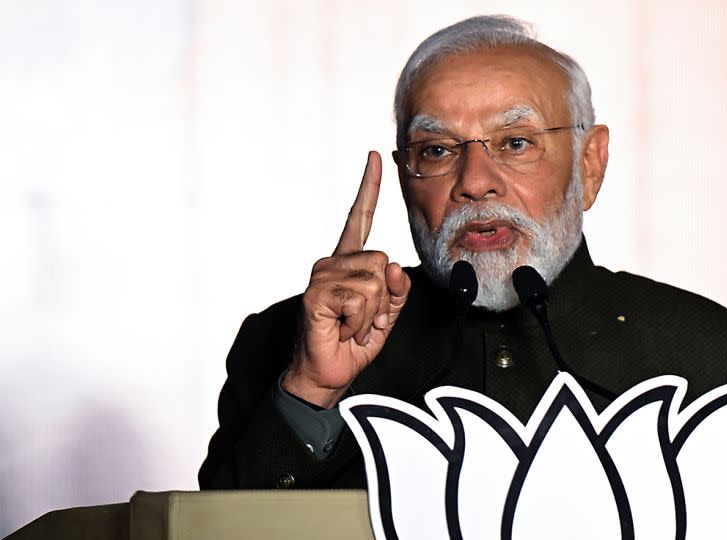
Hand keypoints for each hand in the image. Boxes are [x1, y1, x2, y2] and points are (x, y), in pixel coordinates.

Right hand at [282, 151, 411, 407]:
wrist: (327, 374)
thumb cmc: (353, 342)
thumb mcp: (388, 314)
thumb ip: (398, 290)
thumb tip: (394, 267)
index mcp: (349, 262)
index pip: (360, 218)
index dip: (368, 187)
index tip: (375, 157)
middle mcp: (333, 262)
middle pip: (383, 261)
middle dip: (385, 299)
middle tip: (363, 320)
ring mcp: (322, 276)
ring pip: (375, 282)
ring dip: (372, 314)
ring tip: (351, 325)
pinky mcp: (316, 294)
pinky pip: (361, 298)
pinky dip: (360, 321)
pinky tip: (342, 328)